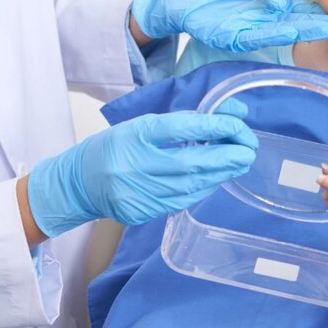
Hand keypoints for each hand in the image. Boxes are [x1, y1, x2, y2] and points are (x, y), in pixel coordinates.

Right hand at [27, 106, 255, 237]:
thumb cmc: (113, 147)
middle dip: (226, 156)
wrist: (79, 183)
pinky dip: (203, 188)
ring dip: (220, 174)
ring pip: (190, 186)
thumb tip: (224, 116)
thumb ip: (180, 122)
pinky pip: (181, 201)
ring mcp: (138, 192)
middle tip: (249, 149)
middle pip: (190, 162)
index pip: (177, 128)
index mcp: (132, 136)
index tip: (236, 123)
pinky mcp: (142, 211)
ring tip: (239, 163)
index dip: (211, 125)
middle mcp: (135, 165)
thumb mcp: (141, 125)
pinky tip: (216, 179)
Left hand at [132, 0, 327, 52]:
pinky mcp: (231, 35)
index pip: (304, 12)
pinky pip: (257, 33)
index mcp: (271, 7)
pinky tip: (294, 28)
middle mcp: (265, 22)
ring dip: (309, 31)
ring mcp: (249, 30)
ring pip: (284, 31)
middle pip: (301, 24)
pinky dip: (276, 30)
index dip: (326, 15)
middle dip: (327, 27)